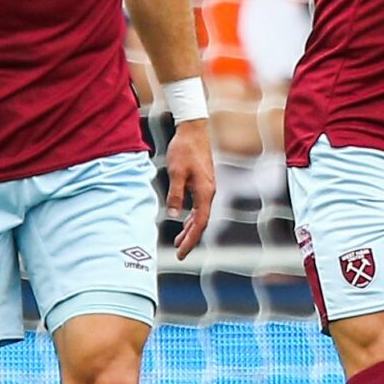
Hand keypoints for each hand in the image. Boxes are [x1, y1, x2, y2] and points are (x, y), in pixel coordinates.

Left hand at [163, 118, 215, 259]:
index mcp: (205, 192)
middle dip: (190, 239)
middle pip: (202, 222)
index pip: (199, 223)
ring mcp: (208, 188)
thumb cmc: (184, 149)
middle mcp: (210, 192)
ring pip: (201, 215)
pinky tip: (183, 220)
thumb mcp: (176, 173)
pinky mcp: (204, 183)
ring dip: (190, 229)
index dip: (190, 240)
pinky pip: (199, 206)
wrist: (194, 130)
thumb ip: (175, 194)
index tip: (180, 253)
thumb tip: (173, 215)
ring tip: (179, 241)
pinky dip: (191, 217)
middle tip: (179, 253)